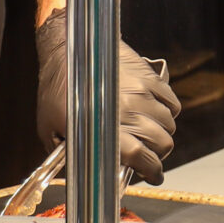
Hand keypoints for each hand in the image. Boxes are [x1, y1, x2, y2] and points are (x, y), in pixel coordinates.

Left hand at [35, 9, 183, 184]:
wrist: (69, 47)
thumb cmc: (56, 88)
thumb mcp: (51, 128)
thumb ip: (69, 153)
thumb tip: (82, 171)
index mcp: (104, 126)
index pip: (140, 156)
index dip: (152, 170)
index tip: (154, 175)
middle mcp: (127, 109)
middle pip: (161, 141)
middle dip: (158, 155)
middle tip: (149, 156)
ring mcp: (141, 91)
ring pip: (169, 123)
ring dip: (163, 133)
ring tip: (150, 134)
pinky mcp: (148, 77)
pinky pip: (171, 102)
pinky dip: (168, 112)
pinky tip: (156, 114)